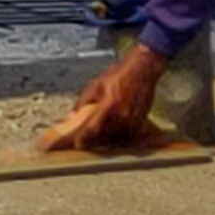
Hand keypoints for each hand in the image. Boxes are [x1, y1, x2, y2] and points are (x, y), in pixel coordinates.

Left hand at [43, 48, 164, 152]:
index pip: (93, 129)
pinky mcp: (140, 122)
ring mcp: (132, 121)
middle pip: (103, 137)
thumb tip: (72, 116)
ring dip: (106, 139)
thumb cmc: (118, 74)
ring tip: (100, 134)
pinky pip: (126, 136)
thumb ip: (83, 101)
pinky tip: (113, 128)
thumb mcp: (96, 84)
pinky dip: (118, 135)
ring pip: (115, 138)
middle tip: (87, 138)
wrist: (142, 70)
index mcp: (109, 105)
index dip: (84, 139)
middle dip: (94, 139)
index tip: (78, 144)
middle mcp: (121, 116)